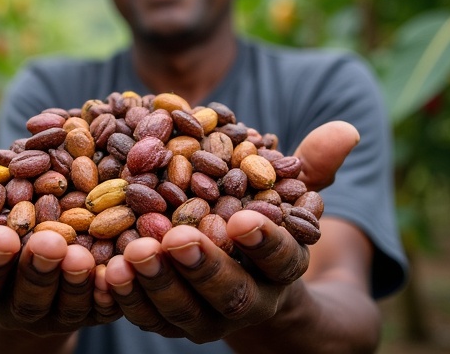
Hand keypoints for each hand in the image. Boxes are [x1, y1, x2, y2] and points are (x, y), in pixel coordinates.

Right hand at [0, 197, 120, 336]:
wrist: (46, 273)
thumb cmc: (3, 238)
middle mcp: (24, 307)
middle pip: (28, 297)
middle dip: (36, 270)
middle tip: (47, 241)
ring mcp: (63, 314)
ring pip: (69, 305)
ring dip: (76, 281)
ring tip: (82, 253)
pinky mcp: (100, 312)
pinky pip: (108, 307)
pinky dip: (112, 290)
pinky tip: (118, 269)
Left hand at [100, 120, 359, 342]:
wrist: (239, 276)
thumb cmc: (260, 219)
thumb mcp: (285, 193)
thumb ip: (309, 164)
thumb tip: (347, 128)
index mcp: (283, 268)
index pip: (281, 259)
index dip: (265, 242)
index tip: (243, 219)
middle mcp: (248, 301)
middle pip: (229, 293)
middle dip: (202, 267)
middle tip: (176, 238)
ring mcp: (206, 318)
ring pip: (182, 311)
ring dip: (157, 285)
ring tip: (131, 254)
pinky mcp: (166, 321)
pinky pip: (144, 317)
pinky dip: (124, 297)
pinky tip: (102, 268)